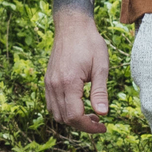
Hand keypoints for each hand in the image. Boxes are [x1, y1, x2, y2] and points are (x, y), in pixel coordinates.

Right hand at [42, 7, 111, 130]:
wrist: (72, 25)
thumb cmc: (89, 43)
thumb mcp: (100, 66)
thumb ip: (100, 92)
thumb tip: (103, 114)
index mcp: (68, 82)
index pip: (74, 116)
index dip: (89, 126)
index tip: (103, 126)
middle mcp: (54, 85)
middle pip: (64, 119)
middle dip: (82, 125)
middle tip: (99, 120)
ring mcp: (48, 83)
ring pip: (56, 114)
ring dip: (72, 119)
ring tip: (89, 113)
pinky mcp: (47, 80)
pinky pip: (52, 104)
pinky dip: (64, 110)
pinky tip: (78, 104)